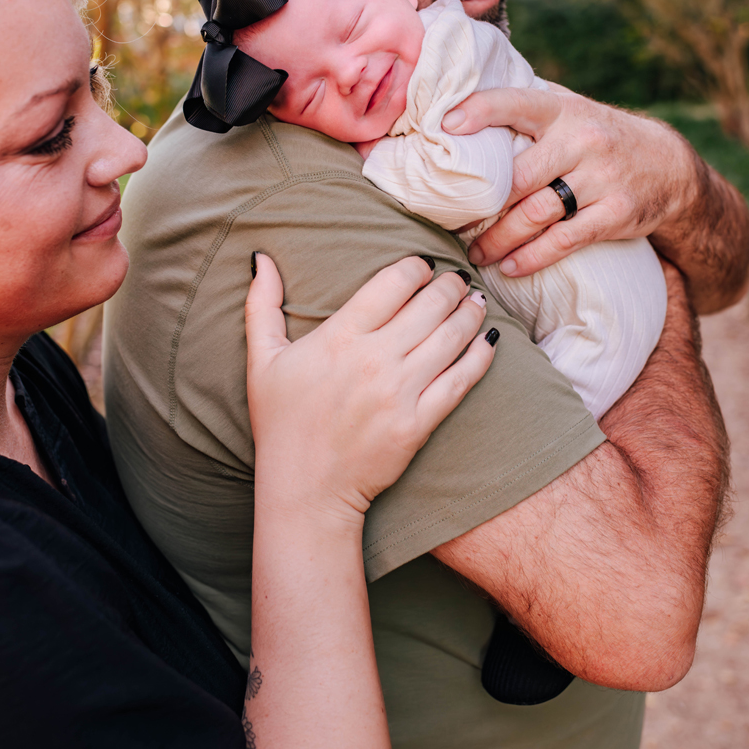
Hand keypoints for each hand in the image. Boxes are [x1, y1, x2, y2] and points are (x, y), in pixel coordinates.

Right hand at [245, 254, 494, 519]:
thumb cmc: (281, 423)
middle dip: (449, 285)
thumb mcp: (262, 359)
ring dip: (469, 311)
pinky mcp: (419, 423)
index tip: (424, 265)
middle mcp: (374, 360)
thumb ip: (262, 304)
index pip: (392, 283)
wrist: (305, 490)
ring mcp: (399, 393)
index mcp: (338, 337)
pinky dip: (479, 356)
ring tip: (475, 300)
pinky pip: (461, 381)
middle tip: (456, 279)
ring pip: (451, 337)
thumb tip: (261, 258)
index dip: (416, 267)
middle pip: (430, 304)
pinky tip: (487, 340)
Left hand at [441, 85, 697, 276]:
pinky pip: (565, 240)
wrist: (668, 165)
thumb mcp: (571, 107)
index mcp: (563, 110)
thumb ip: (527, 104)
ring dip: (499, 238)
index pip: (516, 103)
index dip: (480, 111)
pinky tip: (510, 266)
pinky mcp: (616, 213)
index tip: (446, 126)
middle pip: (519, 176)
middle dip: (481, 205)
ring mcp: (601, 178)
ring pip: (537, 213)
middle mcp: (582, 141)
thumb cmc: (599, 134)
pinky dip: (533, 257)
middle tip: (451, 223)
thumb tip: (461, 97)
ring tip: (476, 252)